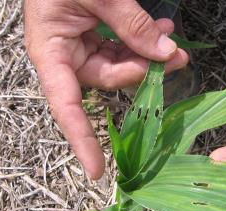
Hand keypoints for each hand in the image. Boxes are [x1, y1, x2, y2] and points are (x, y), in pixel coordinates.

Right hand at [24, 0, 188, 178]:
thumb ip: (131, 24)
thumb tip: (166, 53)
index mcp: (50, 52)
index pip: (65, 105)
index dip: (81, 139)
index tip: (98, 170)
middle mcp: (63, 57)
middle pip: (105, 81)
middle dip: (141, 72)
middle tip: (174, 56)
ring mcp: (78, 49)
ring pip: (117, 66)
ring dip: (146, 55)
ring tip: (170, 36)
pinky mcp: (92, 39)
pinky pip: (119, 50)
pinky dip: (140, 43)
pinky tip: (160, 30)